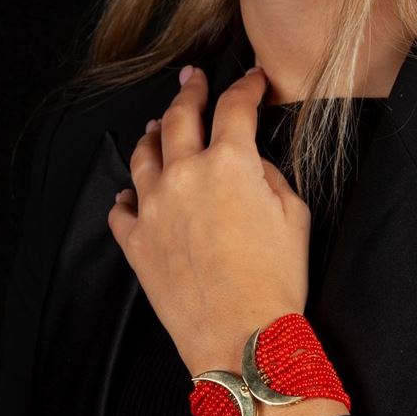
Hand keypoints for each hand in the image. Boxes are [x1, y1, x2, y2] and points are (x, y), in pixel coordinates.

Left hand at [107, 64, 311, 377]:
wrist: (241, 335)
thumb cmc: (275, 280)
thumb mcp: (294, 215)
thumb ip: (269, 175)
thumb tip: (250, 163)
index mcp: (229, 163)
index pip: (235, 108)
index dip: (246, 87)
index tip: (251, 81)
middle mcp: (184, 175)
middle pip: (178, 116)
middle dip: (189, 91)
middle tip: (192, 79)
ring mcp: (153, 207)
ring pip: (143, 154)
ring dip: (152, 134)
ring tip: (154, 126)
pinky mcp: (136, 241)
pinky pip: (122, 207)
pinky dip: (128, 195)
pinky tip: (131, 193)